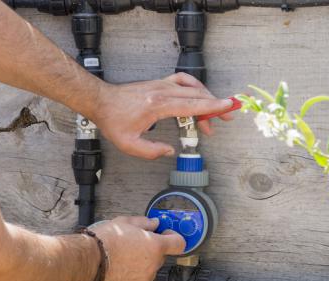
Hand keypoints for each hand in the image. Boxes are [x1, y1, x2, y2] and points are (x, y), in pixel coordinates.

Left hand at [91, 73, 234, 159]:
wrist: (101, 101)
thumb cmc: (114, 121)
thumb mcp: (129, 144)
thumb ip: (152, 151)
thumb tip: (171, 150)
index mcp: (158, 106)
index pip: (191, 105)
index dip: (211, 107)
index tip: (227, 107)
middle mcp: (163, 92)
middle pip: (197, 96)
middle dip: (215, 106)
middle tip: (227, 117)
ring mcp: (162, 85)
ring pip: (192, 87)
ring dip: (207, 97)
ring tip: (215, 111)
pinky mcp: (160, 83)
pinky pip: (184, 81)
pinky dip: (195, 87)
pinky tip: (200, 95)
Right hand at [91, 216, 184, 280]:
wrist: (87, 260)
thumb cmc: (105, 240)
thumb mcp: (125, 222)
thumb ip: (144, 223)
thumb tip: (155, 224)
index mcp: (155, 246)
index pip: (179, 244)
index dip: (173, 238)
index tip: (166, 236)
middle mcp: (153, 265)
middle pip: (160, 257)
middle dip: (151, 252)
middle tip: (133, 246)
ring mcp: (144, 280)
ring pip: (148, 271)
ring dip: (141, 265)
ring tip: (122, 259)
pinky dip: (131, 278)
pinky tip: (118, 271)